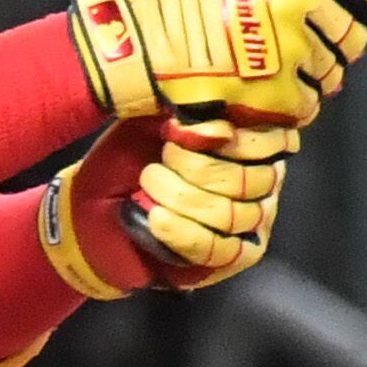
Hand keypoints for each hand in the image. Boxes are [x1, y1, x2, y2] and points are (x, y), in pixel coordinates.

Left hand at [43, 113, 290, 295]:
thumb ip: (184, 108)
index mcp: (249, 138)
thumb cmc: (125, 161)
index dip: (233, 136)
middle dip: (197, 167)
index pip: (274, 139)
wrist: (92, 212)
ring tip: (148, 184)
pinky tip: (156, 218)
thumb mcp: (149, 119)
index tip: (184, 131)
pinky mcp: (230, 258)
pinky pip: (219, 250)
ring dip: (182, 197)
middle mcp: (261, 179)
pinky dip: (183, 233)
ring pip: (232, 214)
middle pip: (253, 179)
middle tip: (161, 158)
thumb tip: (218, 120)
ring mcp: (250, 221)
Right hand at [68, 0, 366, 133]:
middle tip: (305, 51)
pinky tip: (261, 93)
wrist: (147, 49)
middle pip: (354, 35)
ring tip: (271, 71)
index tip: (365, 12)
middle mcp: (293, 2)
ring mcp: (288, 50)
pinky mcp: (279, 92)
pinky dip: (291, 106)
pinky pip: (308, 105)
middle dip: (338, 46)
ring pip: (332, 74)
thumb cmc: (193, 5)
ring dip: (310, 78)